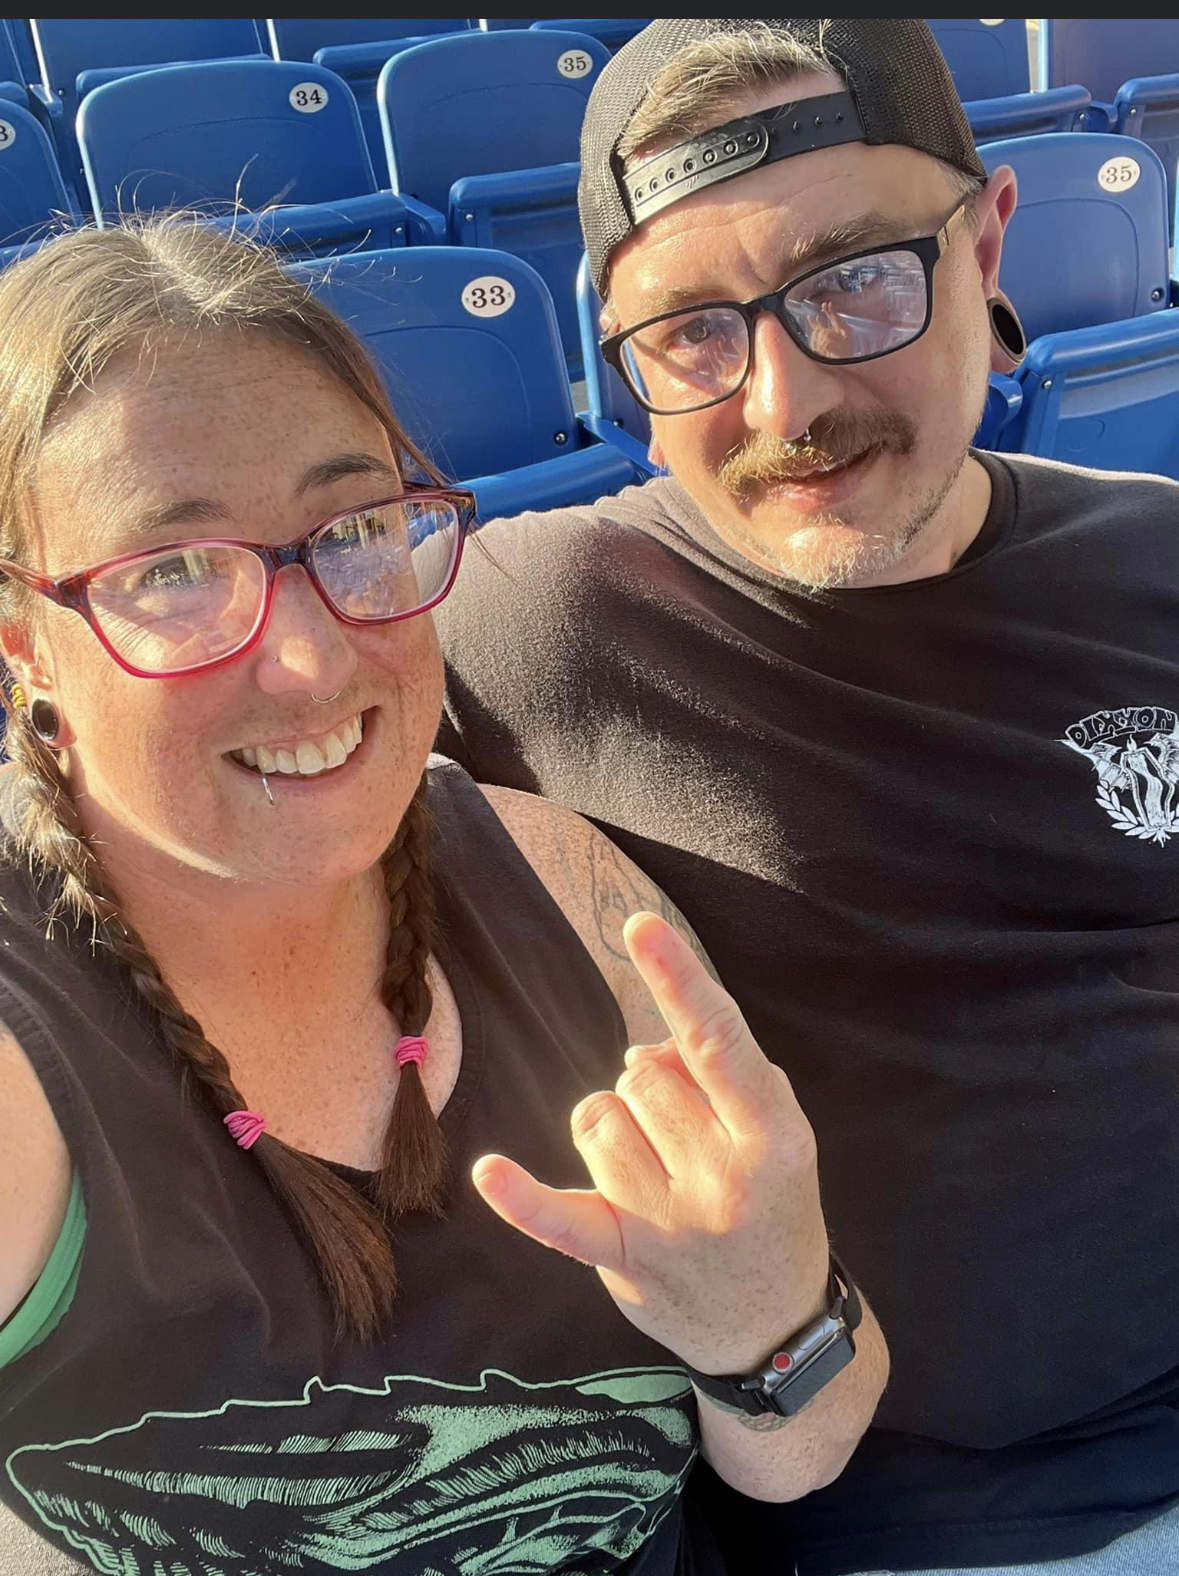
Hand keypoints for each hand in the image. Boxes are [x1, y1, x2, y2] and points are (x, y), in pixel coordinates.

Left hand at [472, 912, 830, 1375]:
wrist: (776, 1331)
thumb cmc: (774, 1205)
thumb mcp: (781, 1133)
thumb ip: (722, 1072)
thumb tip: (641, 1048)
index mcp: (773, 1138)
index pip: (718, 1043)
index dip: (678, 979)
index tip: (639, 927)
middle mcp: (724, 1181)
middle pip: (642, 1074)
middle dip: (653, 1086)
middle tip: (687, 1134)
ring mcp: (671, 1226)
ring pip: (598, 1117)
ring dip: (615, 1126)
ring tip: (654, 1168)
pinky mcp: (623, 1260)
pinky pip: (562, 1216)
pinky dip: (523, 1196)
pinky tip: (489, 1173)